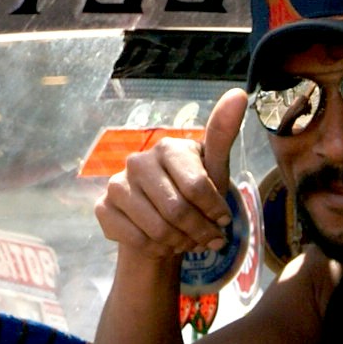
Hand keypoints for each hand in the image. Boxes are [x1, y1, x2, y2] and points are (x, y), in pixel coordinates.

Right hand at [96, 89, 246, 258]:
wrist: (159, 222)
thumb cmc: (191, 193)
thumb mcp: (213, 169)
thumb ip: (223, 134)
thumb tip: (239, 93)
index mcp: (167, 148)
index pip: (197, 187)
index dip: (215, 211)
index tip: (223, 221)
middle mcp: (137, 161)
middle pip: (177, 211)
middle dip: (199, 232)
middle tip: (208, 240)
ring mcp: (117, 184)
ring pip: (158, 229)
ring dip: (180, 243)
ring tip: (187, 241)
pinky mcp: (103, 208)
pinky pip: (137, 239)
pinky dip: (157, 249)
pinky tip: (164, 244)